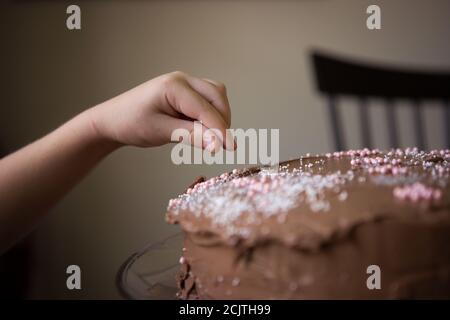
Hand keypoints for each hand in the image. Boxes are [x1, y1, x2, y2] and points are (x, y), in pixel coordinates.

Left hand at [89, 71, 234, 150]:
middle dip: (222, 120)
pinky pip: (207, 99)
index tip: (231, 148)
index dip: (221, 129)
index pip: (206, 108)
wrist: (112, 119)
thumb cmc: (131, 124)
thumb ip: (192, 136)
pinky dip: (210, 113)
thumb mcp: (162, 132)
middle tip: (219, 145)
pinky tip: (202, 128)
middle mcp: (182, 79)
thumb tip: (218, 144)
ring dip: (218, 115)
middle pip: (216, 95)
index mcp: (173, 86)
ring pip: (215, 95)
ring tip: (209, 137)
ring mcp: (184, 83)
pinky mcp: (185, 91)